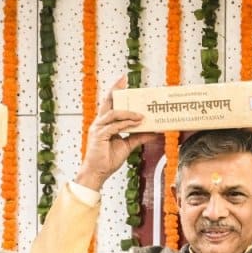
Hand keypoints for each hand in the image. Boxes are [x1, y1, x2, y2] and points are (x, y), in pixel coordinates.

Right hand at [75, 77, 157, 191]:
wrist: (98, 172)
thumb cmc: (108, 159)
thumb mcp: (127, 146)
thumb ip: (139, 137)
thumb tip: (153, 132)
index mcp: (104, 123)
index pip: (110, 104)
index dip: (115, 91)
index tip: (122, 80)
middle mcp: (99, 123)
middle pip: (107, 102)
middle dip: (115, 89)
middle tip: (124, 79)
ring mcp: (98, 128)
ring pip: (113, 114)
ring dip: (128, 113)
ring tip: (142, 116)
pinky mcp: (99, 135)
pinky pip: (114, 126)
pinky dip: (126, 124)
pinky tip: (136, 123)